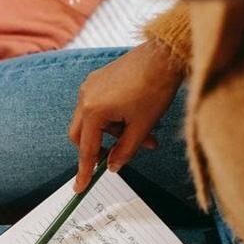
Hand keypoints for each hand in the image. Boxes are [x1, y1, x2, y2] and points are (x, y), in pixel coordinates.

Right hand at [68, 40, 182, 191]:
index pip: (86, 149)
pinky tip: (134, 118)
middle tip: (118, 155)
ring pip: (92, 121)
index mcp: (93, 110)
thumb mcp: (142, 126)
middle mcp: (85, 97)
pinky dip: (112, 118)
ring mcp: (90, 86)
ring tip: (143, 135)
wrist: (164, 55)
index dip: (84, 171)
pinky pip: (97, 106)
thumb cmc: (155, 88)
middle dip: (99, 148)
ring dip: (112, 133)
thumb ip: (125, 151)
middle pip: (81, 135)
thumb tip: (112, 166)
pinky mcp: (98, 79)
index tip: (79, 188)